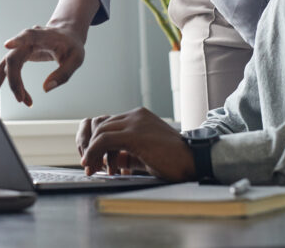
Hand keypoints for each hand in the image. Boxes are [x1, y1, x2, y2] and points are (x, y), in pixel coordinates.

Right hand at [0, 24, 85, 106]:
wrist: (67, 36)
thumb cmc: (72, 46)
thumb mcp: (76, 59)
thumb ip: (63, 74)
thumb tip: (45, 89)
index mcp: (43, 36)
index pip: (28, 36)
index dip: (18, 40)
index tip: (7, 45)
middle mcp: (28, 40)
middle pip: (13, 58)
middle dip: (15, 80)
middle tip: (22, 99)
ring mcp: (21, 47)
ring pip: (6, 64)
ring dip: (5, 82)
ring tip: (0, 97)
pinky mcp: (19, 54)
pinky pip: (8, 68)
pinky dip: (6, 81)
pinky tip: (3, 94)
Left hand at [77, 107, 195, 180]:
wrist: (194, 160)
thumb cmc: (174, 160)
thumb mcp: (145, 154)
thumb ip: (127, 153)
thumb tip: (110, 160)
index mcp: (139, 117)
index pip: (107, 123)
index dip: (97, 142)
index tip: (94, 159)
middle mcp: (135, 115)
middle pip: (100, 125)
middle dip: (91, 146)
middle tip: (90, 166)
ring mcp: (135, 122)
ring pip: (100, 132)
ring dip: (92, 151)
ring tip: (93, 169)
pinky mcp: (134, 134)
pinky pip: (104, 140)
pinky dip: (94, 152)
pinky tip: (93, 165)